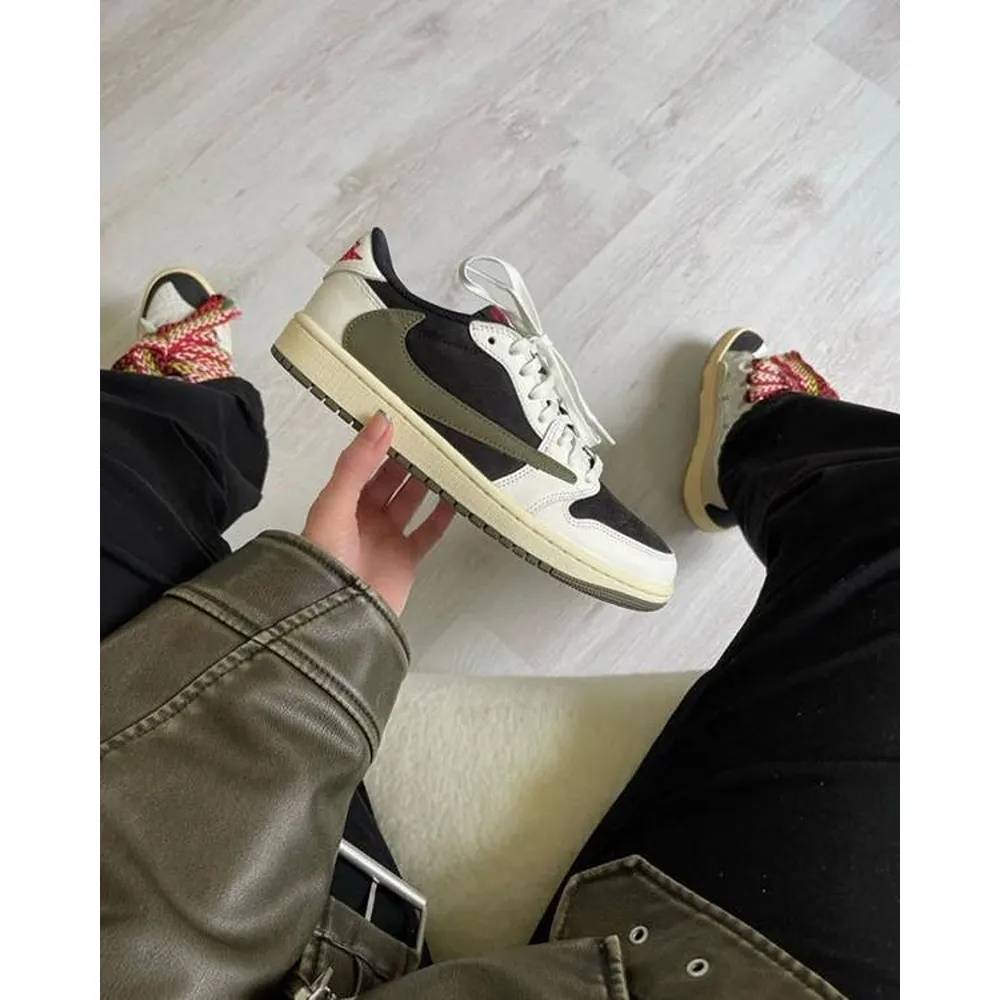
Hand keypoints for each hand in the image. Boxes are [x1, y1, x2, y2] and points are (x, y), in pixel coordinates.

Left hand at [303, 413, 453, 615]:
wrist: (338, 615)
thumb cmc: (325, 560)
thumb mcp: (335, 503)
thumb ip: (357, 463)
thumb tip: (380, 422)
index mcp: (341, 502)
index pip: (364, 464)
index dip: (381, 442)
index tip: (403, 419)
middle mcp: (363, 518)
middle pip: (390, 481)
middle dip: (407, 459)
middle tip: (430, 436)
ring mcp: (386, 538)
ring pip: (411, 502)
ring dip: (426, 483)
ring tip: (446, 460)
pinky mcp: (406, 560)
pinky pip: (428, 532)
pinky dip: (442, 516)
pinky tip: (455, 498)